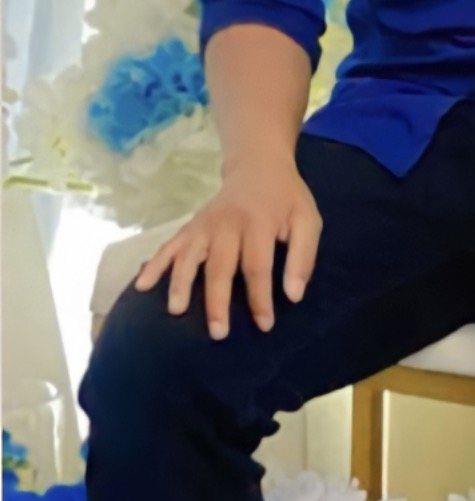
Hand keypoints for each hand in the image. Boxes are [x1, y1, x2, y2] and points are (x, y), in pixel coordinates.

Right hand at [135, 158, 322, 339]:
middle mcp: (227, 225)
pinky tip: (141, 286)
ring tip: (176, 311)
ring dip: (180, 284)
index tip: (264, 325)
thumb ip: (302, 257)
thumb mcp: (307, 220)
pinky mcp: (190, 227)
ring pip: (188, 256)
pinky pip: (169, 246)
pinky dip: (154, 264)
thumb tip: (294, 295)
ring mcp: (204, 225)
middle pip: (219, 266)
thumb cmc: (286, 200)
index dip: (260, 298)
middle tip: (217, 333)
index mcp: (259, 223)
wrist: (258, 167)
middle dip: (217, 301)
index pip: (257, 266)